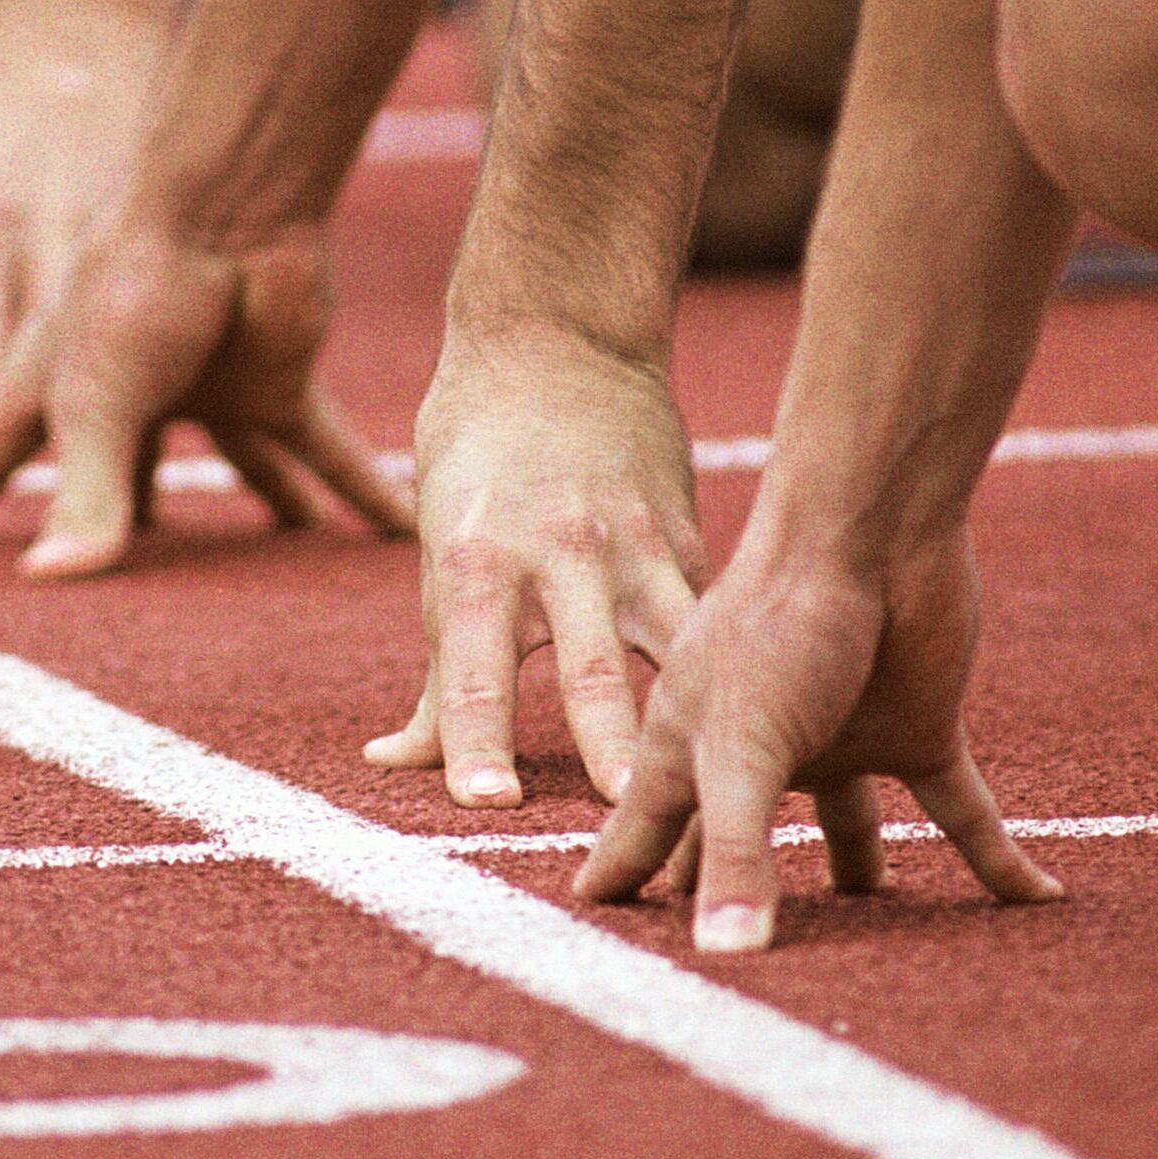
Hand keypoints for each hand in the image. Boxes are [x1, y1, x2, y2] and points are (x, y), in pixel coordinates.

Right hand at [0, 215, 410, 578]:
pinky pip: (323, 456)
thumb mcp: (96, 401)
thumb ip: (85, 493)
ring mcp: (204, 396)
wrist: (233, 206)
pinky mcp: (273, 389)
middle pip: (108, 482)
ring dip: (249, 524)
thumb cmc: (136, 285)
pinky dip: (359, 493)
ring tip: (256, 591)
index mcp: (53, 390)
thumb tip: (50, 582)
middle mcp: (125, 399)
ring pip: (231, 476)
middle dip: (100, 528)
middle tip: (89, 588)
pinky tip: (395, 529)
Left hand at [366, 326, 705, 809]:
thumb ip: (437, 673)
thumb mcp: (440, 554)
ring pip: (674, 650)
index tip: (486, 806)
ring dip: (696, 720)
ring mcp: (634, 549)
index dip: (475, 742)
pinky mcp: (687, 543)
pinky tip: (764, 730)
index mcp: (477, 564)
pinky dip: (727, 676)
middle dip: (608, 747)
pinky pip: (710, 622)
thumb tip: (393, 763)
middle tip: (626, 815)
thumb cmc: (477, 460)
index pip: (470, 672)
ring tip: (726, 788)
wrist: (558, 342)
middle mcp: (559, 558)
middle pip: (589, 672)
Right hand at [580, 527, 1059, 947]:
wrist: (874, 531)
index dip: (619, 880)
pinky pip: (964, 815)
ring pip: (848, 832)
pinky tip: (1041, 897)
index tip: (594, 922)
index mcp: (694, 747)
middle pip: (739, 840)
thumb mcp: (741, 749)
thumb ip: (735, 853)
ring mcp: (842, 744)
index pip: (644, 831)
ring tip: (866, 947)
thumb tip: (725, 960)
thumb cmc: (778, 622)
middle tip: (713, 961)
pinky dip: (1000, 863)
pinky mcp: (918, 732)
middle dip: (723, 894)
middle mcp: (763, 753)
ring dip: (859, 884)